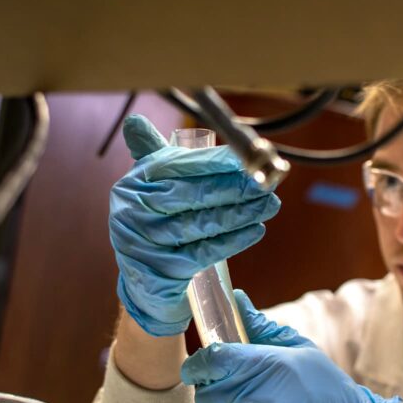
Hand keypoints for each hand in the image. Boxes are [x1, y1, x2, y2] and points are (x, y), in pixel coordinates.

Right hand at [110, 115, 279, 335]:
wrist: (144, 283)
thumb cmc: (157, 224)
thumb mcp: (153, 189)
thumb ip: (159, 156)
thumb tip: (138, 120)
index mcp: (134, 183)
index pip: (179, 166)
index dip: (216, 161)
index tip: (248, 157)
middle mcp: (133, 211)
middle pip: (193, 194)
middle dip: (235, 187)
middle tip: (268, 183)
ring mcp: (145, 243)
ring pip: (202, 222)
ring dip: (241, 213)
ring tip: (269, 205)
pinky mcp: (162, 270)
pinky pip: (205, 251)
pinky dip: (234, 239)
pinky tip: (256, 230)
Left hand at [180, 291, 401, 402]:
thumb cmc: (327, 389)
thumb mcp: (300, 349)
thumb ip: (261, 327)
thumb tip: (236, 299)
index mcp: (264, 365)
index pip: (209, 361)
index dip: (198, 365)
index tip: (201, 369)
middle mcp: (257, 400)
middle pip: (207, 399)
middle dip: (217, 396)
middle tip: (241, 394)